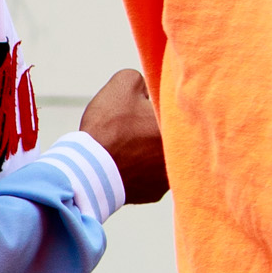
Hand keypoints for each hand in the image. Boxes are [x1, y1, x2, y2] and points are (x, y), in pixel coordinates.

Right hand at [80, 67, 168, 204]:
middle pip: (171, 133)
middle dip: (154, 125)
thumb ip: (142, 78)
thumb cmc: (108, 127)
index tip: (144, 103)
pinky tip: (123, 161)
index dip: (158, 102)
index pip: (178, 109)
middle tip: (133, 123)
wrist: (88, 171)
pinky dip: (139, 167)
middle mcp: (183, 157)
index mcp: (181, 128)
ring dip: (147, 149)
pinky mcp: (155, 193)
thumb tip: (148, 86)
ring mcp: (170, 178)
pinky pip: (150, 174)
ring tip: (126, 144)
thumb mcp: (123, 85)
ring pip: (161, 155)